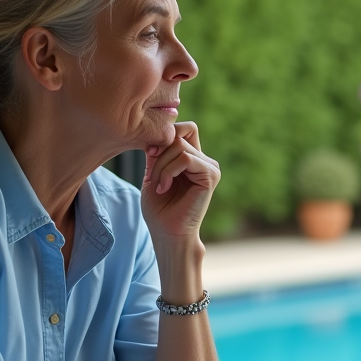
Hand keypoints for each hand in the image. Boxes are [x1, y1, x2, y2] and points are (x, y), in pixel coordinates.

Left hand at [140, 121, 220, 245]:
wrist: (167, 232)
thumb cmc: (159, 208)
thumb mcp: (153, 172)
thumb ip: (158, 151)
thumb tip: (158, 130)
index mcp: (193, 158)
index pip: (182, 129)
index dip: (163, 137)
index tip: (149, 154)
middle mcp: (204, 160)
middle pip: (179, 134)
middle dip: (159, 153)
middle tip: (153, 177)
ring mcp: (210, 167)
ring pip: (179, 146)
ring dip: (161, 166)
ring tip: (159, 186)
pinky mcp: (210, 176)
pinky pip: (185, 158)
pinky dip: (169, 171)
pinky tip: (165, 187)